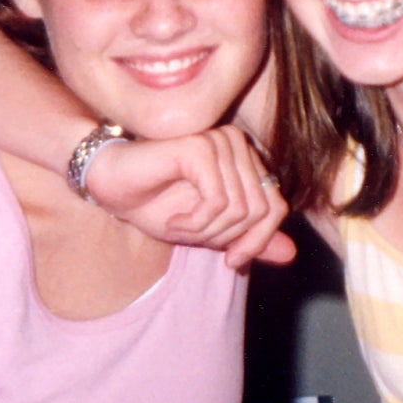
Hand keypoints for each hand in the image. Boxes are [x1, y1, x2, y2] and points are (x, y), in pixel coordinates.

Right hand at [83, 126, 294, 268]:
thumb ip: (249, 237)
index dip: (258, 241)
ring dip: (206, 231)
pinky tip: (173, 222)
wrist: (110, 186)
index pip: (276, 206)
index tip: (232, 261)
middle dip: (227, 237)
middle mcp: (237, 144)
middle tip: (193, 236)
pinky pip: (218, 201)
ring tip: (179, 227)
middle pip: (261, 210)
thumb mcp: (209, 231)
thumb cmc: (156, 204)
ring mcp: (220, 141)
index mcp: (245, 159)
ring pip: (240, 209)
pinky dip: (195, 223)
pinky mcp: (201, 146)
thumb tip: (291, 254)